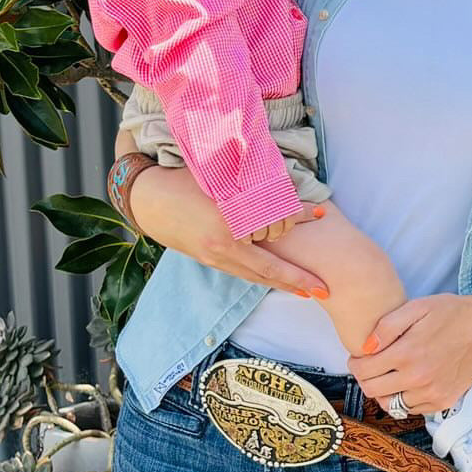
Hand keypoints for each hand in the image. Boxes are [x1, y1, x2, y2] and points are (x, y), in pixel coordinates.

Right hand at [125, 161, 327, 295]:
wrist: (148, 201)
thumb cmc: (185, 182)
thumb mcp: (221, 181)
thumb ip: (254, 190)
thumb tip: (288, 193)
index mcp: (228, 227)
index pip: (272, 240)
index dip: (298, 243)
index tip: (321, 249)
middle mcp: (222, 248)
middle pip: (267, 271)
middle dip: (297, 282)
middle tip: (323, 289)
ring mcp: (214, 259)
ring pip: (255, 276)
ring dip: (282, 284)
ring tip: (306, 290)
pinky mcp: (210, 261)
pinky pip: (242, 272)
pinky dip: (263, 277)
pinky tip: (276, 279)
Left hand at [344, 289, 471, 414]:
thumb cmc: (452, 313)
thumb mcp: (417, 307)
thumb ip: (387, 326)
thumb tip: (365, 347)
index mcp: (408, 354)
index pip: (364, 370)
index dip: (355, 363)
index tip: (358, 357)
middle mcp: (418, 379)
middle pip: (373, 390)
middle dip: (365, 378)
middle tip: (369, 366)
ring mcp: (432, 394)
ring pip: (391, 404)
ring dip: (384, 391)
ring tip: (388, 374)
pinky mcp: (444, 402)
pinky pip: (412, 409)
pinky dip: (404, 399)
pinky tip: (407, 382)